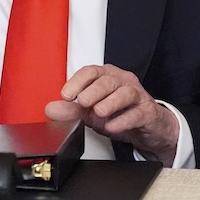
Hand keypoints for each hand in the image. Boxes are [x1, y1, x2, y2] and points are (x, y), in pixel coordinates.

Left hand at [45, 64, 178, 165]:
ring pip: (125, 93)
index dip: (77, 81)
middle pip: (107, 81)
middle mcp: (122, 81)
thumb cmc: (119, 113)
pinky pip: (137, 114)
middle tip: (82, 102)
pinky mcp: (148, 112)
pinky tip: (112, 126)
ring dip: (110, 103)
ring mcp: (137, 95)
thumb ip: (72, 110)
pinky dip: (123, 120)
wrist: (148, 127)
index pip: (90, 72)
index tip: (66, 95)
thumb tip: (51, 109)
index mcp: (106, 76)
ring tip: (98, 112)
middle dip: (93, 91)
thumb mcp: (92, 112)